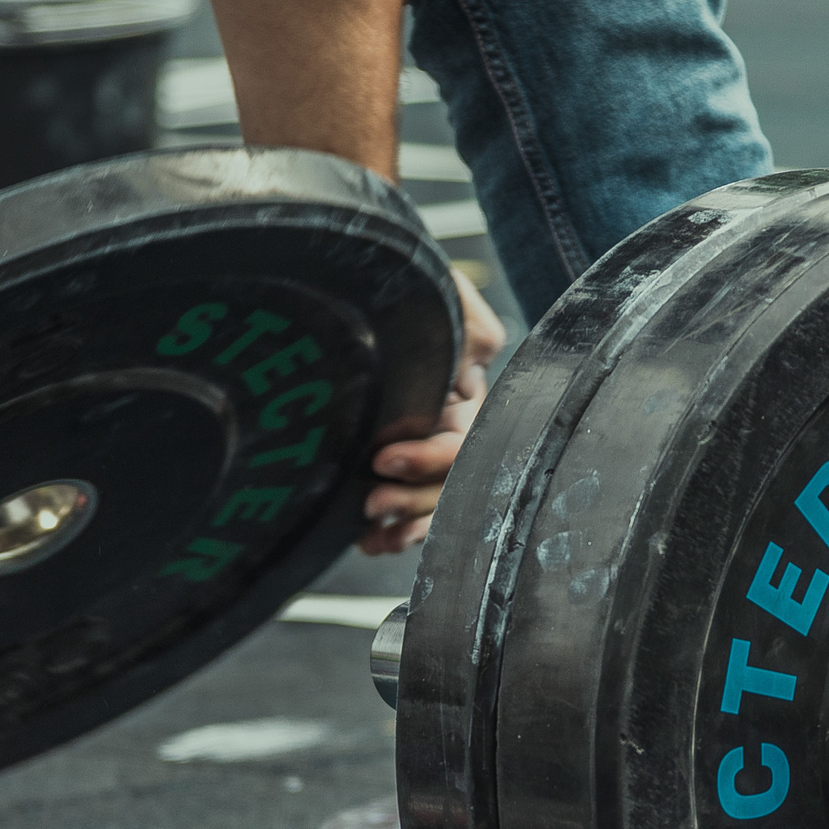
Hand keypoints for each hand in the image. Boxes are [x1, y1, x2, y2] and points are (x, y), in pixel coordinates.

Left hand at [361, 267, 506, 553]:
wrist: (353, 287)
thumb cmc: (402, 287)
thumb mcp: (442, 293)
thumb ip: (467, 324)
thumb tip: (474, 365)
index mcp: (464, 395)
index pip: (462, 445)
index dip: (428, 459)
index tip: (382, 457)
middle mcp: (446, 428)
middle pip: (448, 484)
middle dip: (413, 498)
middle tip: (371, 501)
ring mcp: (419, 448)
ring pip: (430, 505)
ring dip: (404, 522)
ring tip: (369, 528)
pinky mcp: (388, 465)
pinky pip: (402, 511)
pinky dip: (389, 532)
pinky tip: (369, 541)